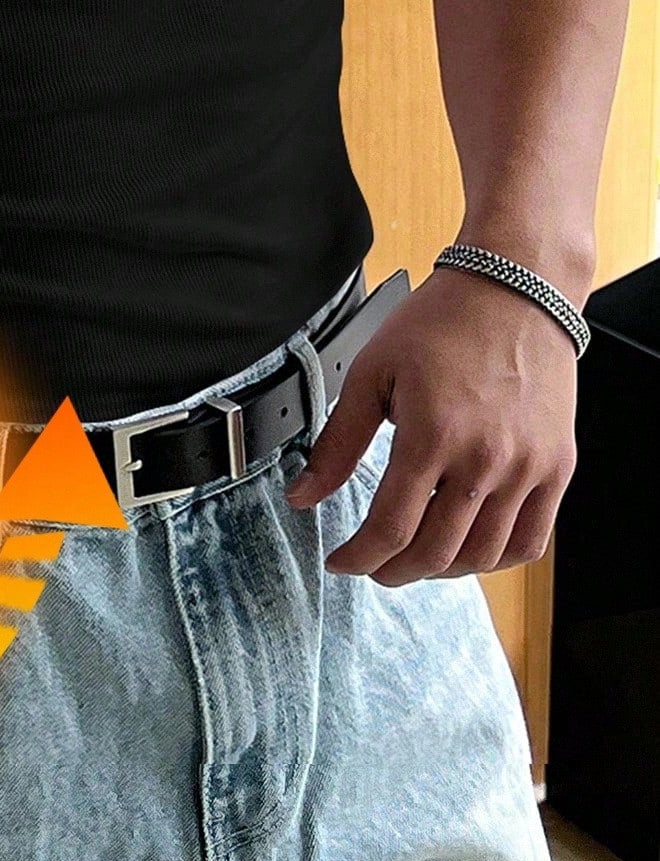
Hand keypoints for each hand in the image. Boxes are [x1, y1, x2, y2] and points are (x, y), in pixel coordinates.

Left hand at [283, 268, 578, 585]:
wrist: (514, 290)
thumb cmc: (442, 322)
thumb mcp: (372, 373)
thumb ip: (337, 443)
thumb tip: (303, 494)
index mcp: (433, 435)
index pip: (391, 528)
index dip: (359, 557)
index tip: (342, 559)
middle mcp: (486, 459)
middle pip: (435, 553)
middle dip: (393, 570)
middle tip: (373, 564)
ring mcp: (527, 468)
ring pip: (483, 556)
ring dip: (441, 570)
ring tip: (414, 555)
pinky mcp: (557, 467)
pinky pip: (531, 541)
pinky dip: (495, 559)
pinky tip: (468, 547)